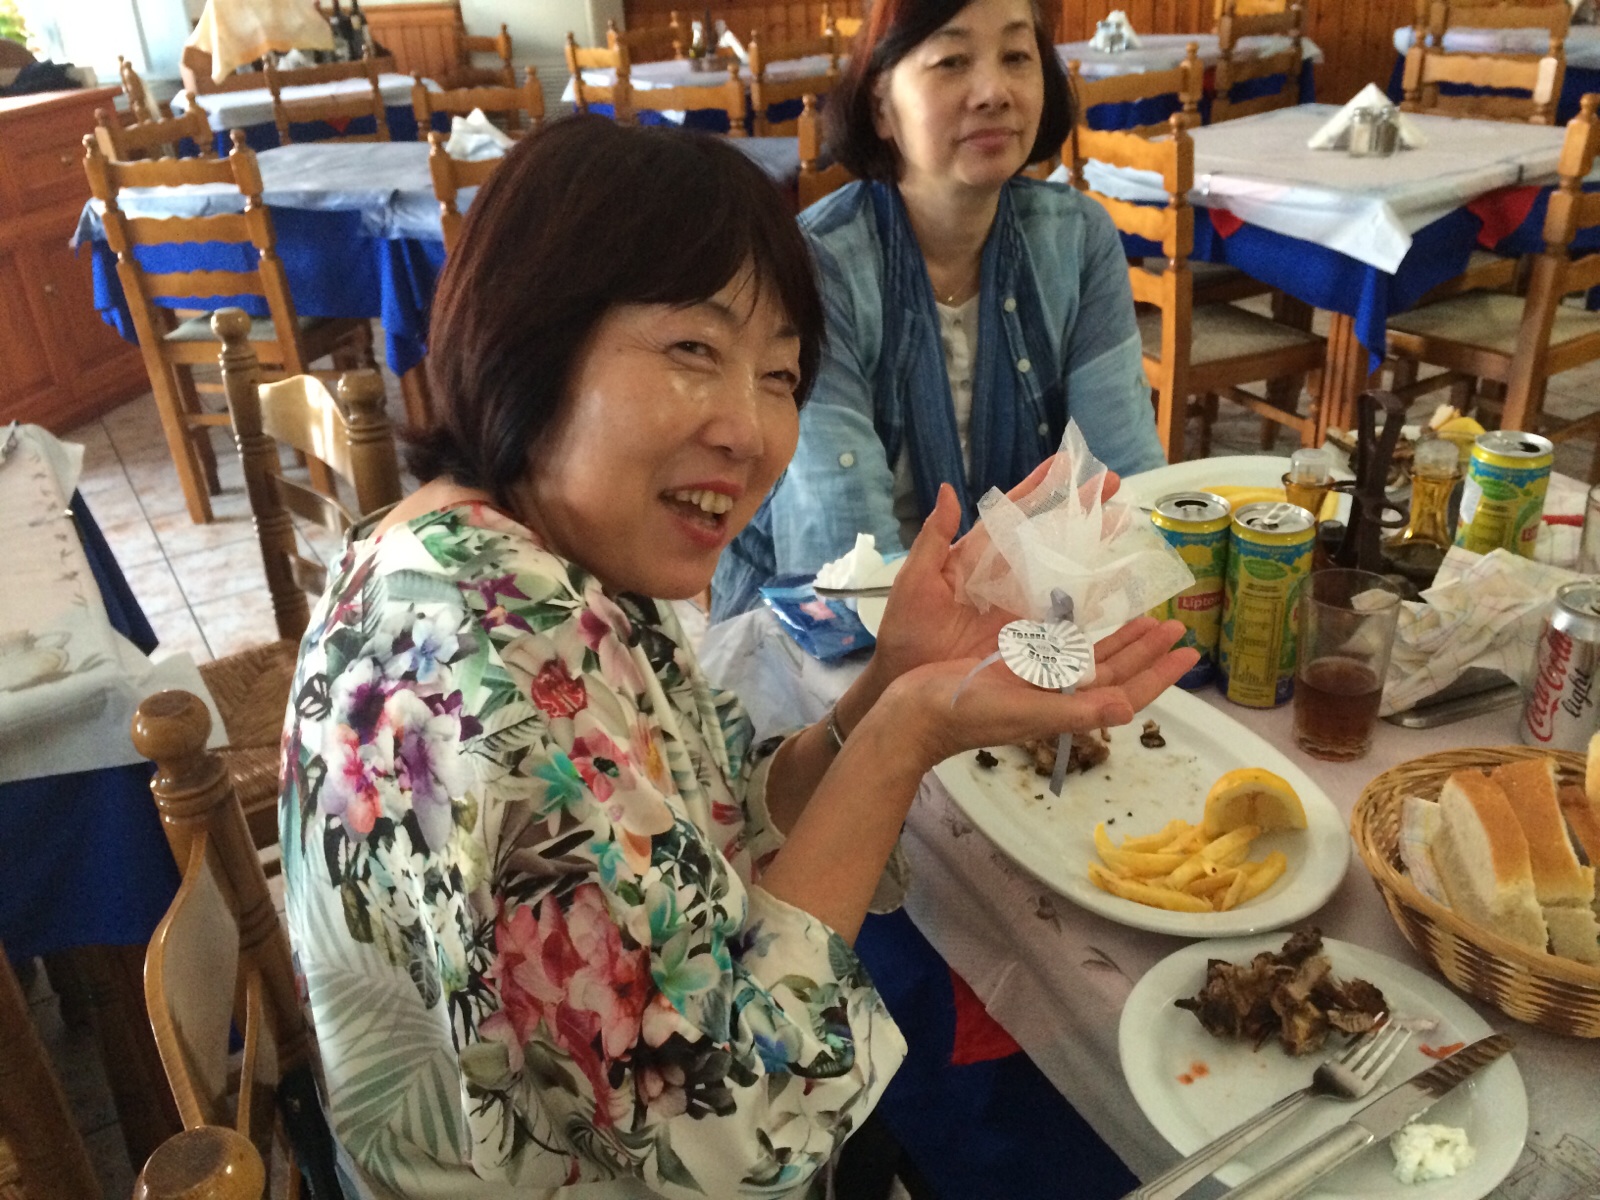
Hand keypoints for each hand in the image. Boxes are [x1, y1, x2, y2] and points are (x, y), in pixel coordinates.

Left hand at [870, 462, 1124, 682]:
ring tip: (1123, 520)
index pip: (1014, 512)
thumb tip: (946, 489)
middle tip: (1112, 481)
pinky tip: (1118, 582)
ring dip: (1093, 543)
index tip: (1068, 460)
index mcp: (979, 555)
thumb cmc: (905, 630)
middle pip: (1050, 533)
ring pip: (1064, 566)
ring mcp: (1022, 603)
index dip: (1040, 486)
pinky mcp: (1031, 634)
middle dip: (1080, 506)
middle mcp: (1006, 574)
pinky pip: (1066, 612)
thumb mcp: (914, 581)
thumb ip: (933, 538)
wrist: (908, 679)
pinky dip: (1092, 596)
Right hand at [879, 616, 1196, 771]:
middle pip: (1115, 672)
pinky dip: (1079, 632)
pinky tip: (1086, 616)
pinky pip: (1057, 647)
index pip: (1125, 691)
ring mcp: (1035, 681)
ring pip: (1090, 658)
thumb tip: (1128, 710)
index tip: (1188, 651)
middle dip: (1147, 650)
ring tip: (1147, 617)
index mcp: (1065, 708)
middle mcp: (1056, 695)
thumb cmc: (964, 715)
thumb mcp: (1023, 711)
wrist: (913, 713)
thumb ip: (1075, 711)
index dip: (1159, 674)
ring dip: (1120, 639)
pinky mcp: (1012, 666)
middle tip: (1176, 624)